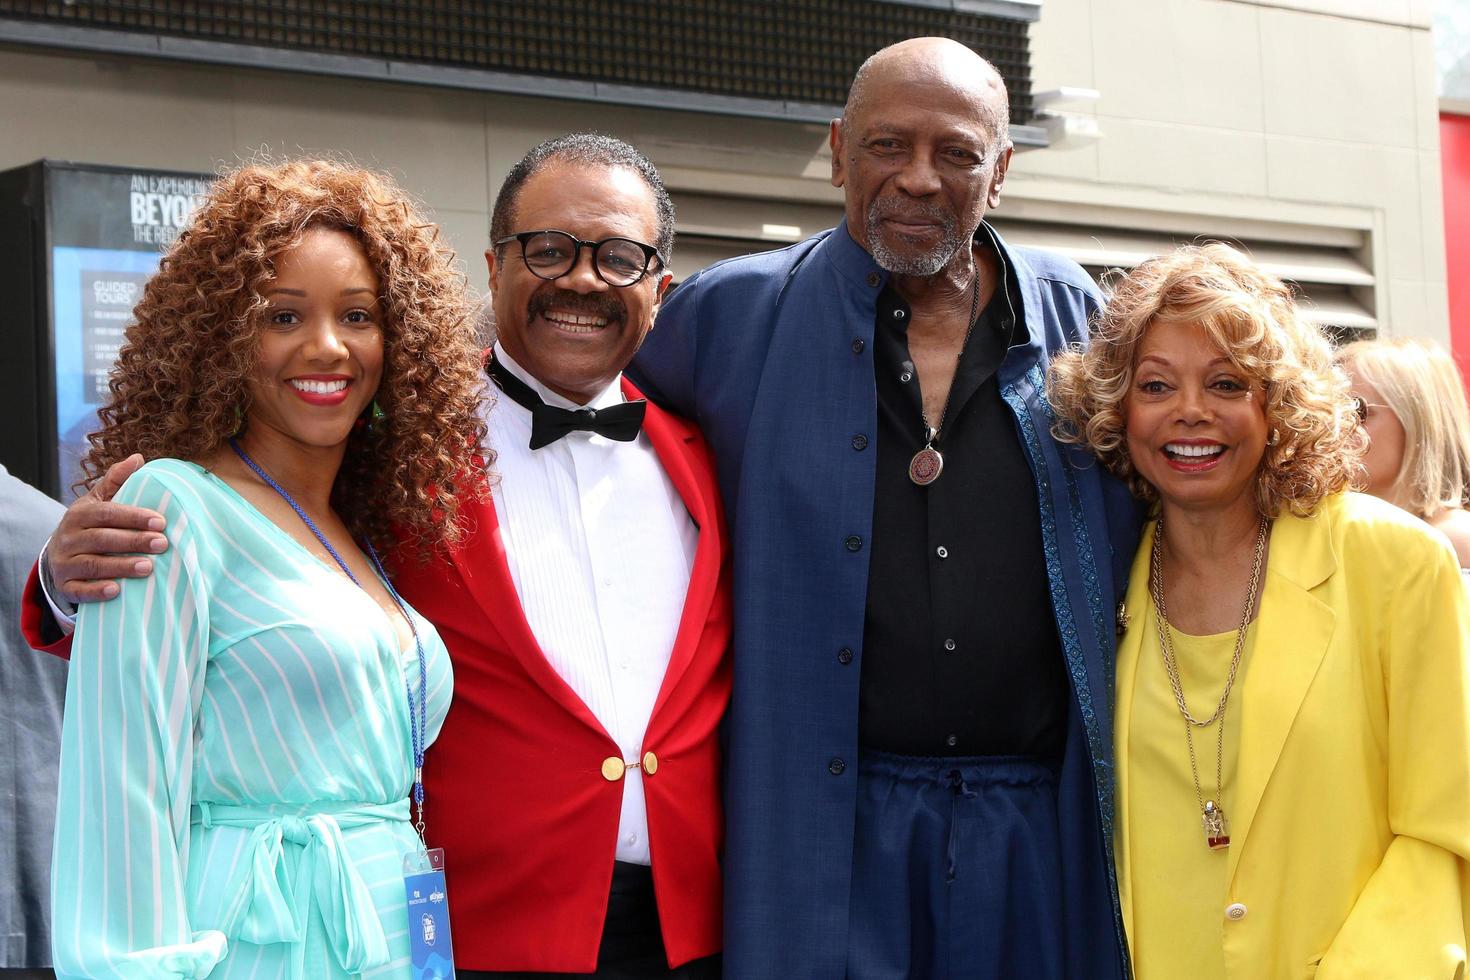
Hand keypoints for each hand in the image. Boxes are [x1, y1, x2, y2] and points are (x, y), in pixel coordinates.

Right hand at [48, 454, 166, 602]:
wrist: (60, 554)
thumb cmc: (90, 524)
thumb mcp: (98, 501)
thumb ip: (117, 480)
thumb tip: (137, 458)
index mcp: (80, 514)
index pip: (107, 513)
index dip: (134, 517)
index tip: (161, 521)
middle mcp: (68, 537)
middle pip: (102, 539)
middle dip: (134, 541)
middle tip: (162, 544)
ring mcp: (65, 562)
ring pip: (93, 564)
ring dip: (121, 566)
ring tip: (148, 567)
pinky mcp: (65, 585)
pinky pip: (79, 590)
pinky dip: (96, 591)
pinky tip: (116, 591)